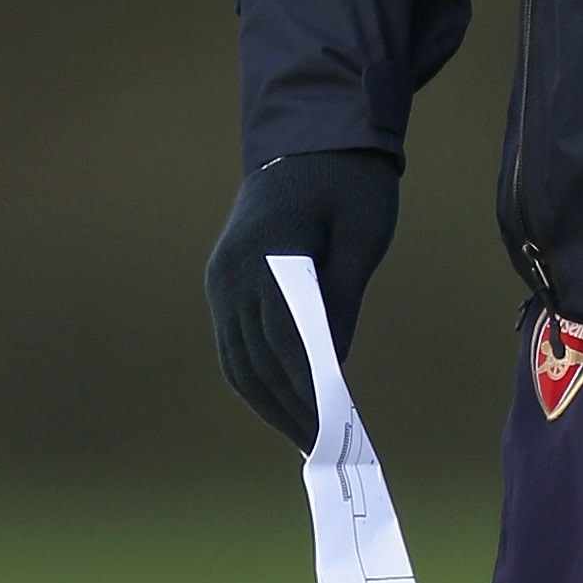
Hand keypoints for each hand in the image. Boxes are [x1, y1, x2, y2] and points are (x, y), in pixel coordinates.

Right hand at [204, 150, 400, 444]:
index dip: (307, 388)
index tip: (333, 426)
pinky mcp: (224, 281)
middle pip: (253, 359)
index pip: (283, 340)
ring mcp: (220, 277)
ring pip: (236, 359)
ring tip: (305, 436)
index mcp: (264, 255)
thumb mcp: (362, 235)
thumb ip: (343, 297)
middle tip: (323, 445)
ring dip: (268, 401)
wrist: (310, 136)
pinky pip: (234, 343)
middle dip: (288, 407)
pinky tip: (284, 402)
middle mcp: (229, 272)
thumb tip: (333, 363)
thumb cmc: (348, 182)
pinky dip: (256, 378)